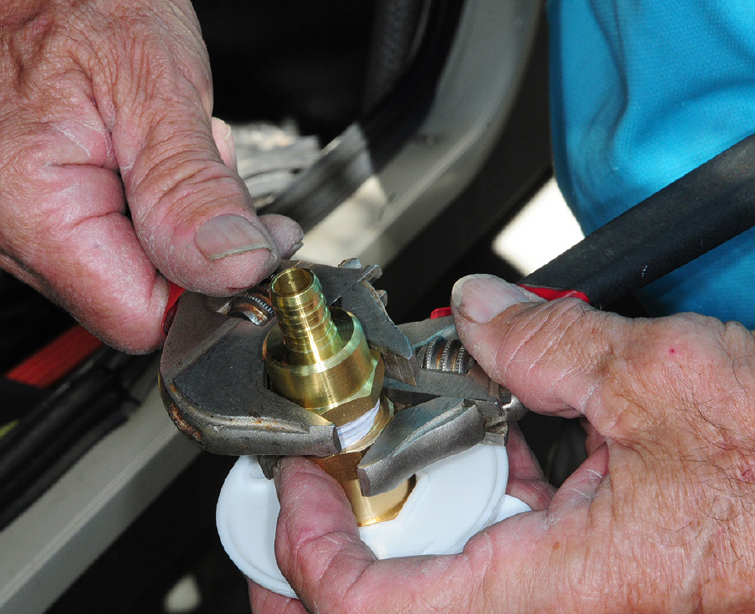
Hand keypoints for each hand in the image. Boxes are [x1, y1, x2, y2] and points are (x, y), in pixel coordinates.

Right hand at [0, 0, 301, 352]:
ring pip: (110, 268)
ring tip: (149, 140)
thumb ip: (193, 193)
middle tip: (188, 159)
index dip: (198, 287)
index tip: (239, 241)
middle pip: (122, 295)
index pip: (133, 316)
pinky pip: (86, 236)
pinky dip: (127, 202)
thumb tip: (233, 271)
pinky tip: (126, 150)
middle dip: (179, 240)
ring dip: (156, 217)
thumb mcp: (159, 86)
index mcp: (18, 201)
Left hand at [251, 274, 754, 612]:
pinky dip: (467, 479)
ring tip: (380, 439)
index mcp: (551, 587)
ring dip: (402, 495)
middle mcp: (545, 603)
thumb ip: (546, 343)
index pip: (378, 606)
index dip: (311, 551)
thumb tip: (477, 312)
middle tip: (309, 474)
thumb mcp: (663, 383)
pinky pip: (495, 532)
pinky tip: (476, 429)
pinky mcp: (580, 562)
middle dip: (338, 528)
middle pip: (393, 592)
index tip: (297, 488)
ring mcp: (560, 587)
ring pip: (439, 559)